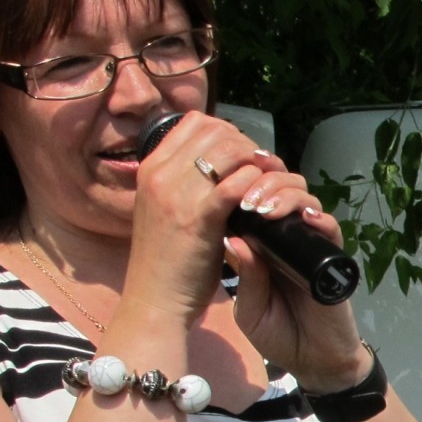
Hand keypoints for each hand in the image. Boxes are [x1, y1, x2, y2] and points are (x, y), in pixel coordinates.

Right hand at [124, 110, 278, 323]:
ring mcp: (175, 192)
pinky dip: (256, 186)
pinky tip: (264, 202)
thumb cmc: (166, 259)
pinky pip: (235, 184)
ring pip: (229, 151)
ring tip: (269, 183)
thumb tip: (220, 166)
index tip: (245, 155)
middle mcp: (159, 172)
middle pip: (216, 131)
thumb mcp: (165, 209)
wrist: (154, 299)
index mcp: (151, 167)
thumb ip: (184, 184)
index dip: (228, 132)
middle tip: (265, 169)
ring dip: (257, 163)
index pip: (196, 123)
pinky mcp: (197, 216)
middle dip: (248, 146)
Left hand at [203, 152, 366, 390]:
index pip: (252, 203)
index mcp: (260, 246)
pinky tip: (303, 217)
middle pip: (278, 189)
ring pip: (303, 199)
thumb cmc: (278, 336)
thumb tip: (234, 238)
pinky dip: (318, 217)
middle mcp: (285, 239)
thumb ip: (245, 278)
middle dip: (261, 183)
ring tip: (265, 208)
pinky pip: (330, 227)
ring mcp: (310, 245)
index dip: (240, 185)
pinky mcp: (333, 257)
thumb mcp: (249, 310)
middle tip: (244, 198)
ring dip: (283, 195)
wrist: (314, 361)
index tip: (221, 182)